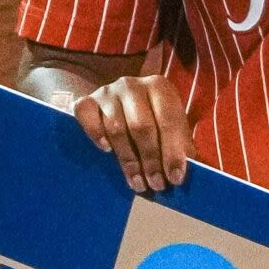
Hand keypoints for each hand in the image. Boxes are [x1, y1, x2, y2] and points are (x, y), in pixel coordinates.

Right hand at [66, 73, 193, 192]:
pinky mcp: (86, 100)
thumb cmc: (151, 119)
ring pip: (116, 128)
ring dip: (128, 160)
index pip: (168, 120)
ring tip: (137, 181)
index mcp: (160, 87)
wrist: (117, 103)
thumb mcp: (170, 128)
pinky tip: (106, 150)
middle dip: (151, 160)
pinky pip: (87, 117)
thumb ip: (180, 146)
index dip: (173, 152)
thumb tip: (183, 173)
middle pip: (141, 126)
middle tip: (156, 184)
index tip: (176, 178)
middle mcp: (133, 84)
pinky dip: (96, 134)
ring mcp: (107, 91)